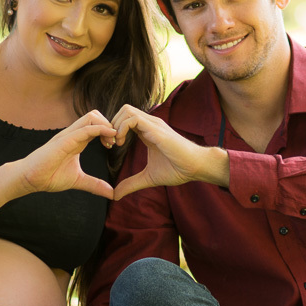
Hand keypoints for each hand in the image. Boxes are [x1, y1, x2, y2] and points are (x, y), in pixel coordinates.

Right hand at [16, 111, 116, 198]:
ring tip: (112, 142)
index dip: (109, 131)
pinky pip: (84, 129)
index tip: (114, 145)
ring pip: (92, 117)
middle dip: (110, 125)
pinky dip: (100, 130)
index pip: (96, 124)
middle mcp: (73, 134)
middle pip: (96, 115)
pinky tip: (109, 139)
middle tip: (115, 142)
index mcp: (77, 140)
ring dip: (107, 126)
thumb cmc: (49, 176)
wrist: (30, 178)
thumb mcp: (78, 180)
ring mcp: (68, 135)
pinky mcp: (64, 141)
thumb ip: (95, 184)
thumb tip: (112, 194)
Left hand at [110, 105, 229, 198]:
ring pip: (126, 110)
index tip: (110, 146)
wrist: (196, 167)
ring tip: (115, 143)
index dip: (113, 129)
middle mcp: (150, 124)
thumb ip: (131, 184)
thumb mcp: (148, 178)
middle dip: (111, 124)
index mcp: (147, 131)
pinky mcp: (156, 129)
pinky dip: (122, 128)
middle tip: (109, 143)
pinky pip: (133, 119)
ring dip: (115, 125)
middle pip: (123, 110)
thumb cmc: (177, 169)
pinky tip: (121, 143)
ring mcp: (153, 124)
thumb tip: (115, 195)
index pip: (125, 118)